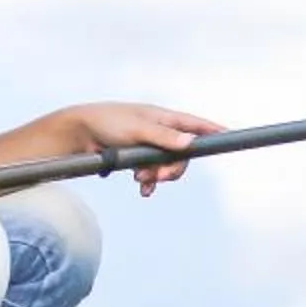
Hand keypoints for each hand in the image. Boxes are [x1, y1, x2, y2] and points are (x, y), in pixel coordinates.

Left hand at [64, 102, 225, 195]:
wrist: (77, 133)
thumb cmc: (106, 122)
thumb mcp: (136, 129)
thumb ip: (163, 137)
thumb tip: (189, 143)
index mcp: (163, 118)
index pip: (194, 124)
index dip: (211, 130)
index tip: (228, 135)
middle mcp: (159, 131)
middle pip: (181, 154)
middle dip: (172, 169)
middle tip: (158, 177)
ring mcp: (148, 144)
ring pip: (166, 166)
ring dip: (157, 176)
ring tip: (141, 180)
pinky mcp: (136, 157)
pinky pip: (151, 173)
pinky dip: (148, 182)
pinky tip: (141, 188)